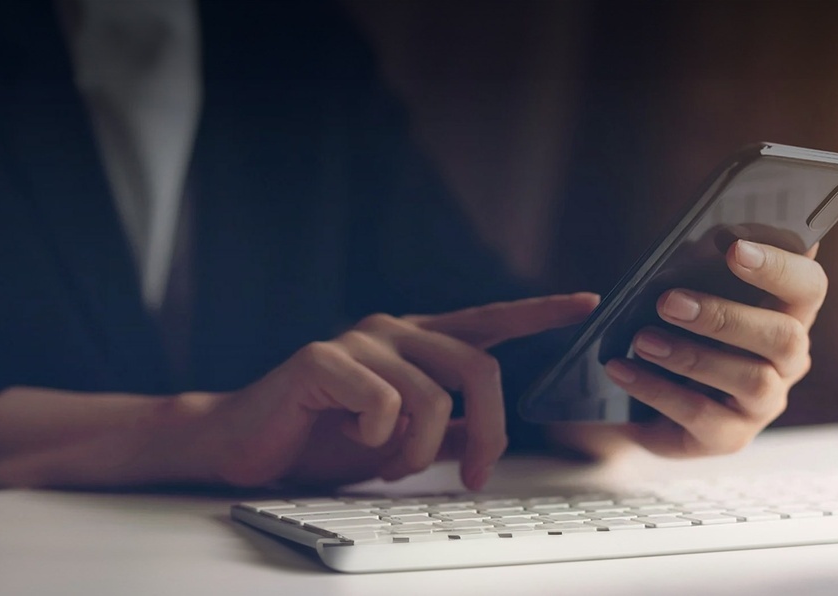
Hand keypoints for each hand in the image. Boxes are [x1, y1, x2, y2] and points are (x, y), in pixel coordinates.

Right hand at [183, 293, 598, 490]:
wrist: (249, 447)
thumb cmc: (323, 439)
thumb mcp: (399, 442)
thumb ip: (444, 430)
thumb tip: (484, 435)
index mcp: (418, 344)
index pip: (489, 321)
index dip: (539, 312)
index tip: (587, 303)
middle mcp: (395, 330)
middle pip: (479, 368)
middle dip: (490, 430)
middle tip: (473, 476)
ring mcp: (360, 339)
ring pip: (432, 395)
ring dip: (419, 449)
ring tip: (390, 462)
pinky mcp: (324, 358)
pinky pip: (383, 402)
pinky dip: (377, 438)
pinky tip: (349, 436)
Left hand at [595, 240, 825, 456]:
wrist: (640, 396)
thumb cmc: (675, 327)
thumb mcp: (686, 288)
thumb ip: (701, 263)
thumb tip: (710, 237)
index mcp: (787, 313)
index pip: (808, 286)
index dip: (779, 266)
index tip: (734, 248)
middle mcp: (788, 361)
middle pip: (785, 337)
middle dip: (726, 316)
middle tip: (668, 301)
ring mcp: (764, 403)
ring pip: (750, 379)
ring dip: (691, 355)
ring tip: (642, 339)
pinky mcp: (730, 437)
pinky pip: (701, 414)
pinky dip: (657, 388)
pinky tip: (622, 369)